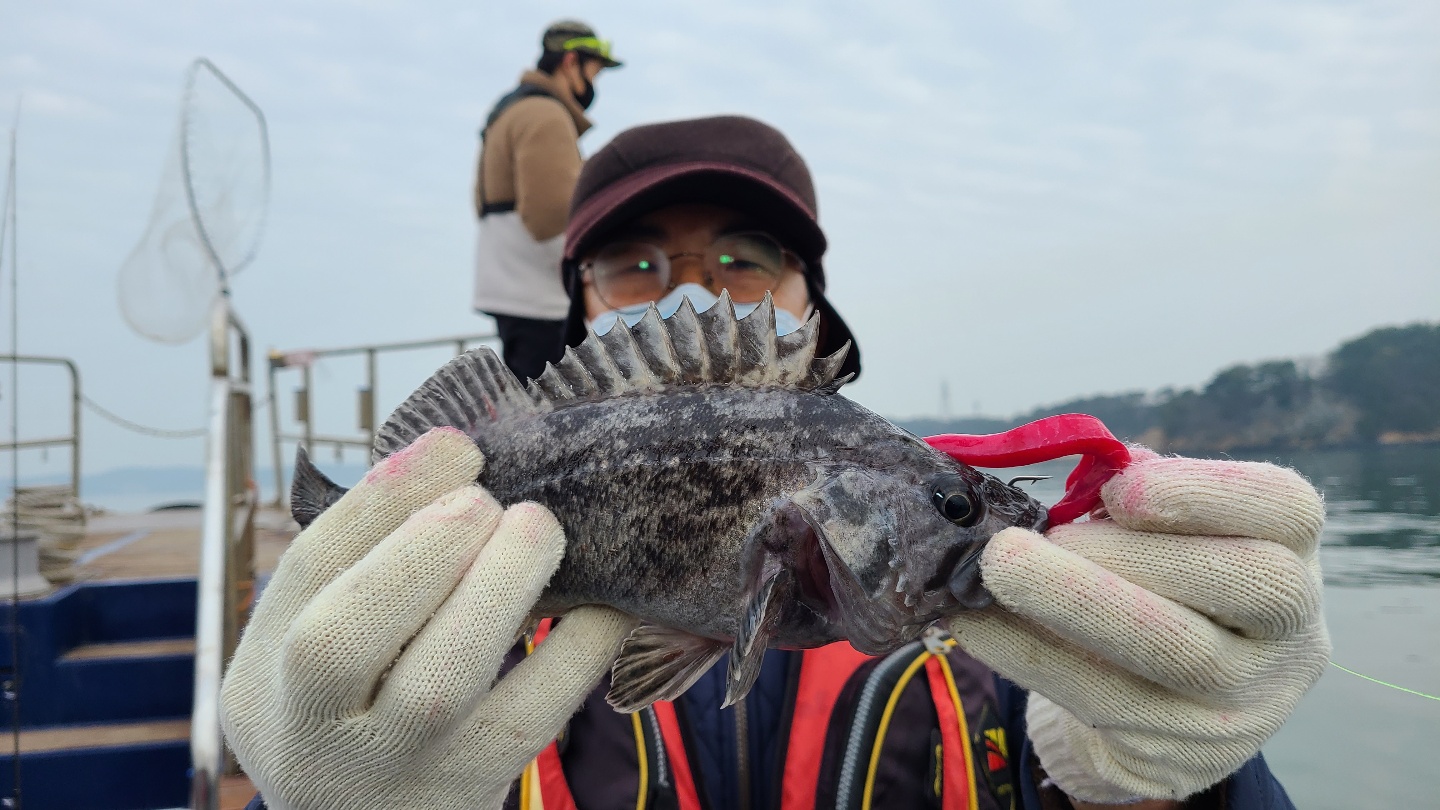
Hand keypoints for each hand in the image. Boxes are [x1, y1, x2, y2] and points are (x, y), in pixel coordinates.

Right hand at [220, 428, 635, 809]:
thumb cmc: (356, 720)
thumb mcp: (311, 660)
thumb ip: (357, 575)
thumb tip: (449, 460)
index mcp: (264, 681)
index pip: (306, 574)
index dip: (382, 496)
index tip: (452, 445)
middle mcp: (313, 734)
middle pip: (344, 636)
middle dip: (425, 543)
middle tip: (487, 497)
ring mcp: (396, 771)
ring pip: (439, 681)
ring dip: (498, 585)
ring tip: (538, 526)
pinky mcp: (472, 791)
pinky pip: (536, 717)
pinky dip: (579, 648)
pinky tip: (604, 602)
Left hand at [945, 451, 1328, 803]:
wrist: (1178, 706)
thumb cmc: (1166, 584)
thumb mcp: (1169, 537)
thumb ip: (1134, 499)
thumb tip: (1080, 469)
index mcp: (1292, 551)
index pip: (1285, 509)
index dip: (1206, 491)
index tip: (1122, 488)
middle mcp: (1290, 629)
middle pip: (1242, 582)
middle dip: (1128, 553)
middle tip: (1034, 535)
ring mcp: (1245, 698)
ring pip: (1174, 651)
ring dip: (1071, 604)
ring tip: (995, 569)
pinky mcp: (1182, 748)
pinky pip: (1101, 698)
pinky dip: (1027, 653)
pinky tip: (974, 619)